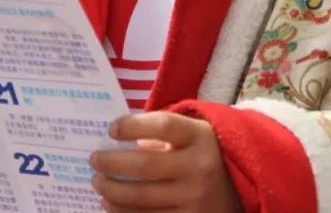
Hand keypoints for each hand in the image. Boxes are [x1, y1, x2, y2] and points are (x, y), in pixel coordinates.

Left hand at [89, 112, 239, 211]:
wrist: (236, 187)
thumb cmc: (198, 153)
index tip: (111, 130)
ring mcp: (195, 198)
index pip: (163, 125)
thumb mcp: (189, 135)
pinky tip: (110, 206)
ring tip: (99, 184)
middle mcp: (200, 167)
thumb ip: (157, 135)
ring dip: (112, 192)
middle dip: (112, 164)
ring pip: (142, 198)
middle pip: (146, 165)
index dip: (133, 126)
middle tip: (94, 160)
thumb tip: (112, 143)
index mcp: (199, 137)